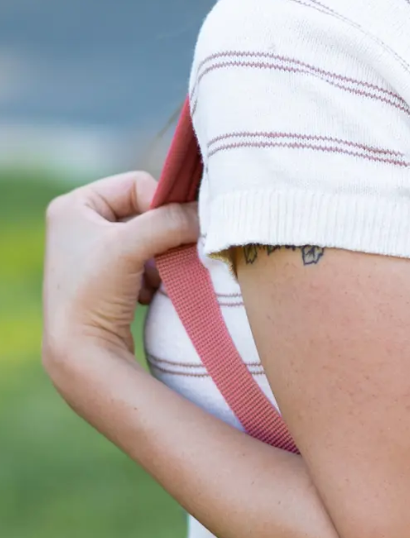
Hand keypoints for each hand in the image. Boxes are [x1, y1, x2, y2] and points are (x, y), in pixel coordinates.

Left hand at [42, 172, 198, 384]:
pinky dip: (157, 274)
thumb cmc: (93, 293)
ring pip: (152, 238)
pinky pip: (148, 261)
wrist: (81, 353)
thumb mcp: (131, 246)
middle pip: (146, 212)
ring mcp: (94, 253)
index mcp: (74, 205)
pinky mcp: (108, 278)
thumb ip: (171, 221)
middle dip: (164, 235)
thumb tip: (207, 214)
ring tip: (156, 278)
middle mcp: (80, 225)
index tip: (174, 232)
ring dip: (163, 257)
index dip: (161, 205)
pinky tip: (148, 292)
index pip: (138, 184)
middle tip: (173, 254)